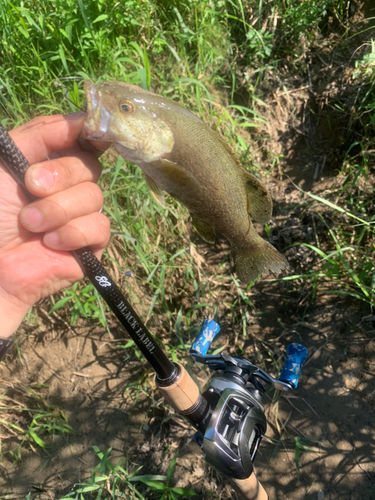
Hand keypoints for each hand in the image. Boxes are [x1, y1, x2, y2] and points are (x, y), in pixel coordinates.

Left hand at [0, 113, 110, 337]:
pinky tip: (50, 243)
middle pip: (90, 165)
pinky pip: (99, 227)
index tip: (90, 132)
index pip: (81, 139)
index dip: (89, 132)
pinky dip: (73, 233)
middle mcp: (67, 186)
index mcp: (47, 162)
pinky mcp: (90, 245)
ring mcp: (80, 216)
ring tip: (31, 224)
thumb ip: (42, 134)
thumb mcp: (6, 160)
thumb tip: (83, 117)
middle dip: (60, 175)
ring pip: (94, 197)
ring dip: (58, 210)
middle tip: (31, 188)